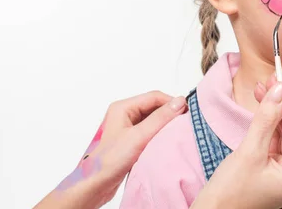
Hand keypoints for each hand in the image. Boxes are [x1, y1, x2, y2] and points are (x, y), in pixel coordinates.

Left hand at [34, 91, 186, 208]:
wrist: (94, 185)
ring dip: (164, 126)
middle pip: (154, 107)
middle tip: (183, 124)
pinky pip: (149, 132)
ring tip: (175, 134)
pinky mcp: (130, 141)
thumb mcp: (139, 136)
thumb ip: (160, 118)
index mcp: (123, 107)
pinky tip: (165, 143)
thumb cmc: (109, 161)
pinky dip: (159, 135)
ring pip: (153, 120)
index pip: (154, 97)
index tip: (187, 113)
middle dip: (169, 114)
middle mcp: (124, 115)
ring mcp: (127, 128)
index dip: (172, 103)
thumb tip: (180, 102)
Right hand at [191, 75, 281, 208]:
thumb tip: (279, 91)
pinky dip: (267, 120)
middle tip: (276, 80)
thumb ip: (266, 119)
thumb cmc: (228, 195)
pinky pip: (272, 138)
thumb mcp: (248, 152)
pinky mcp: (268, 166)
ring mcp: (281, 170)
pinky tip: (261, 102)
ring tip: (265, 85)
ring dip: (275, 109)